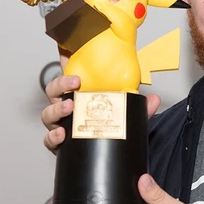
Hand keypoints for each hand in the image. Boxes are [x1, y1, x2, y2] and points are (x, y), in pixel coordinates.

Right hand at [40, 46, 160, 153]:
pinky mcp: (60, 143)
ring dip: (56, 109)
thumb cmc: (113, 128)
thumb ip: (140, 107)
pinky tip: (61, 134)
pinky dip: (53, 137)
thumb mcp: (128, 115)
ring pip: (48, 114)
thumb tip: (154, 99)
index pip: (69, 73)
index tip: (65, 48)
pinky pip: (49, 139)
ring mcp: (62, 124)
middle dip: (60, 84)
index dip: (64, 59)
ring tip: (69, 108)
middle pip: (53, 91)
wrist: (110, 154)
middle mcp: (68, 107)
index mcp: (81, 94)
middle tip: (75, 83)